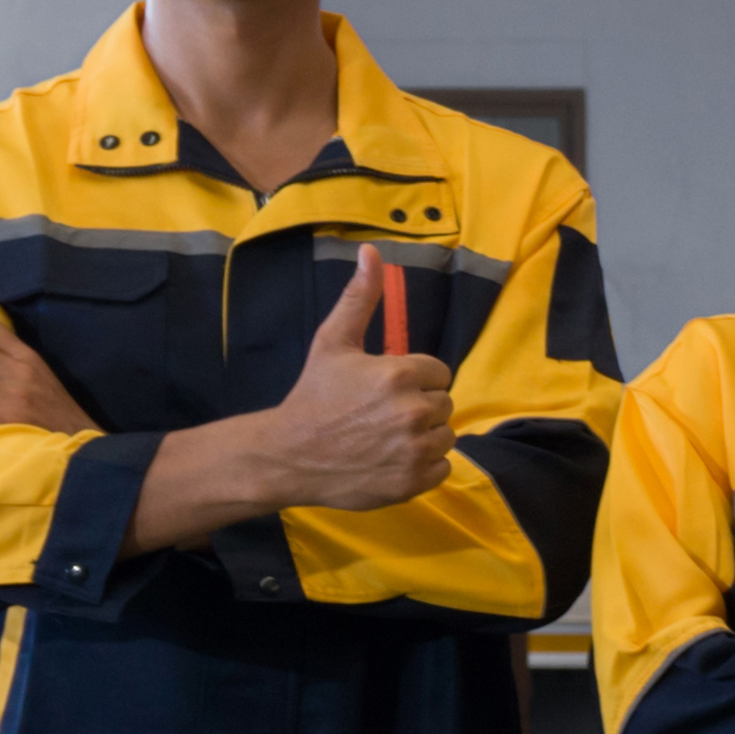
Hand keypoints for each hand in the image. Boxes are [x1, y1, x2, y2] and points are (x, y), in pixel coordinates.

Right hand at [221, 258, 460, 518]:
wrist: (289, 454)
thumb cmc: (314, 395)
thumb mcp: (333, 341)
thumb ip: (360, 298)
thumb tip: (373, 252)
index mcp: (401, 375)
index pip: (438, 373)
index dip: (415, 380)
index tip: (385, 390)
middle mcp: (413, 412)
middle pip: (444, 404)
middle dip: (419, 406)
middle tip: (380, 415)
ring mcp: (415, 450)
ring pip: (446, 436)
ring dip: (424, 436)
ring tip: (385, 436)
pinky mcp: (414, 482)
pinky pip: (443, 467)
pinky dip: (423, 466)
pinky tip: (391, 458)